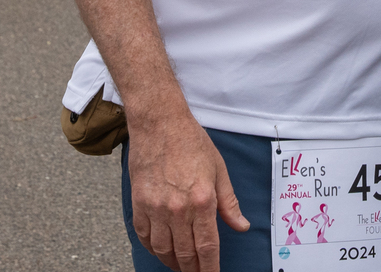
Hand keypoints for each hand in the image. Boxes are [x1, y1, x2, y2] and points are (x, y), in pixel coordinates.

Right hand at [128, 113, 248, 270]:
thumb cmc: (191, 142)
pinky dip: (153, 249)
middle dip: (192, 270)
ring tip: (182, 267)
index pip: (207, 247)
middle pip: (185, 253)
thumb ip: (229, 203)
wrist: (159, 124)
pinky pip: (144, 236)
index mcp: (201, 200)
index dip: (210, 268)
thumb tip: (241, 225)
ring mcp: (155, 208)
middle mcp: (177, 209)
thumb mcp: (219, 170)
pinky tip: (161, 251)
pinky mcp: (139, 203)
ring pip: (163, 250)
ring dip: (173, 263)